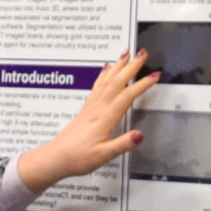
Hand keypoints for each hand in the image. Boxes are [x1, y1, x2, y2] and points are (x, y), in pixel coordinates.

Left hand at [16, 49, 160, 190]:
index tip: (154, 75)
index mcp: (104, 119)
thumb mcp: (103, 156)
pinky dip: (104, 74)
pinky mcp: (86, 109)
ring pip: (106, 81)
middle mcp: (97, 109)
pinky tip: (106, 69)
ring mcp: (91, 107)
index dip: (141, 85)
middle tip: (142, 53)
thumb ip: (122, 144)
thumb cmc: (77, 158)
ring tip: (126, 53)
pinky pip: (97, 86)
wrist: (56, 158)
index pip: (126, 97)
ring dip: (118, 66)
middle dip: (131, 66)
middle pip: (116, 82)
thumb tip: (139, 135)